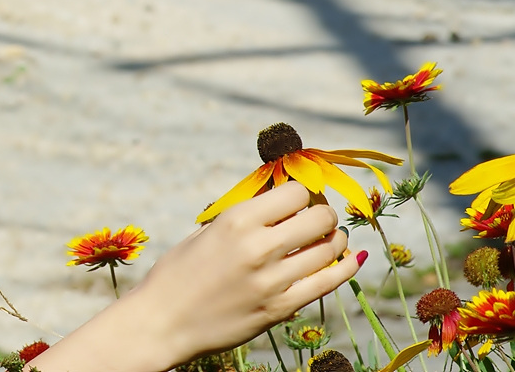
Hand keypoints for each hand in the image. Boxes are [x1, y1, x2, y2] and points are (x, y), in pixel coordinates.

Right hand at [32, 183, 360, 371]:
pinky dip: (344, 268)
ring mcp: (273, 280)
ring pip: (329, 248)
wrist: (164, 322)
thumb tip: (279, 197)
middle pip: (318, 216)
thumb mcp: (206, 232)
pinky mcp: (281, 308)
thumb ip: (244, 216)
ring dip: (334, 239)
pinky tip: (350, 259)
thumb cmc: (178, 273)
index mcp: (236, 220)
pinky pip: (328, 282)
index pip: (295, 192)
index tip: (299, 198)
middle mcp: (259, 246)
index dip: (301, 192)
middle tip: (316, 217)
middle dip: (322, 212)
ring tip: (329, 238)